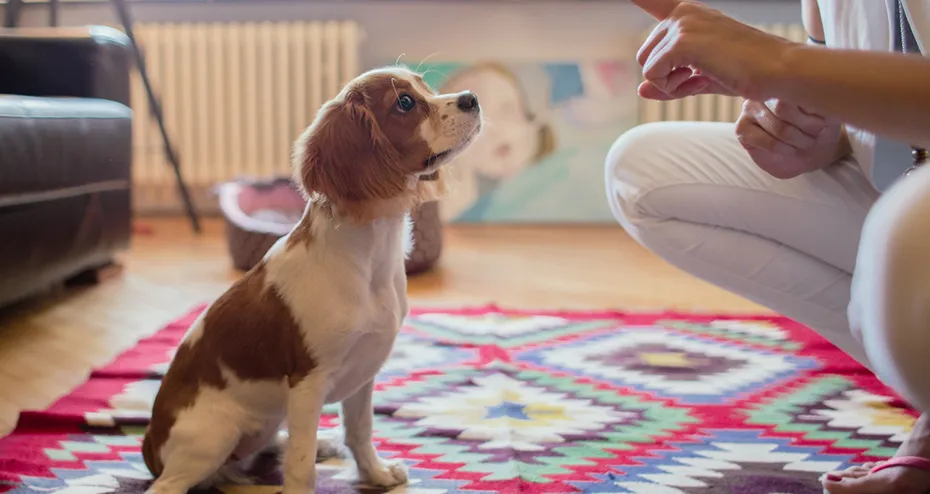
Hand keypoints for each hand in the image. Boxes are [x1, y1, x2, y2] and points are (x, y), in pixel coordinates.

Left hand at [631, 0, 795, 100]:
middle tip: (698, 78)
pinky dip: (673, 88)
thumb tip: (640, 90)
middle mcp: (683, 13)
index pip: (651, 0)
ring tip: (702, 79)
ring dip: (670, 84)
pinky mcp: (682, 42)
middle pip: (644, 56)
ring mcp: (682, 25)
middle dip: (666, 76)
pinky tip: (700, 81)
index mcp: (688, 14)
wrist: (777, 70)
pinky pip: (654, 75)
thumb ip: (669, 82)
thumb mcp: (700, 78)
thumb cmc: (745, 72)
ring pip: (647, 68)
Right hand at [736, 99, 849, 178]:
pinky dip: (784, 149)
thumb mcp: (828, 110)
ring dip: (798, 140)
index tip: (823, 122)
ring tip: (805, 143)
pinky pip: (765, 140)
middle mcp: (764, 90)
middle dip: (805, 127)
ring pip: (777, 126)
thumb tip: (809, 92)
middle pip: (783, 107)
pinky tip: (790, 149)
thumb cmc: (820, 128)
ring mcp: (749, 108)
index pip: (795, 88)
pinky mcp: (741, 129)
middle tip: (815, 134)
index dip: (811, 110)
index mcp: (785, 78)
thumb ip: (816, 97)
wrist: (813, 153)